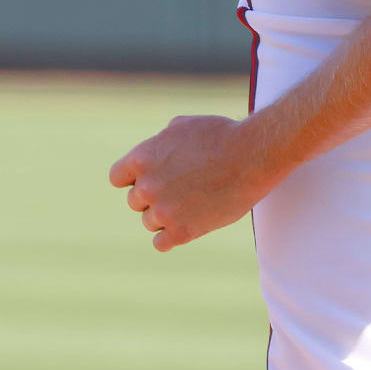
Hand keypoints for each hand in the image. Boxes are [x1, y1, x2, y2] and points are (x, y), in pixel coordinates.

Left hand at [107, 113, 276, 251]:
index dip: (134, 178)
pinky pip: (161, 243)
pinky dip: (171, 237)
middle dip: (155, 196)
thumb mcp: (184, 126)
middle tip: (182, 189)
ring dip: (166, 216)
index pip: (117, 178)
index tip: (152, 179)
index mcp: (142, 158)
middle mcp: (147, 186)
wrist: (253, 155)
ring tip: (193, 203)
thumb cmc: (222, 135)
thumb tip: (156, 149)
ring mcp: (163, 211)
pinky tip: (187, 226)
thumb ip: (161, 141)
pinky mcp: (182, 231)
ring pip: (150, 222)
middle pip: (135, 201)